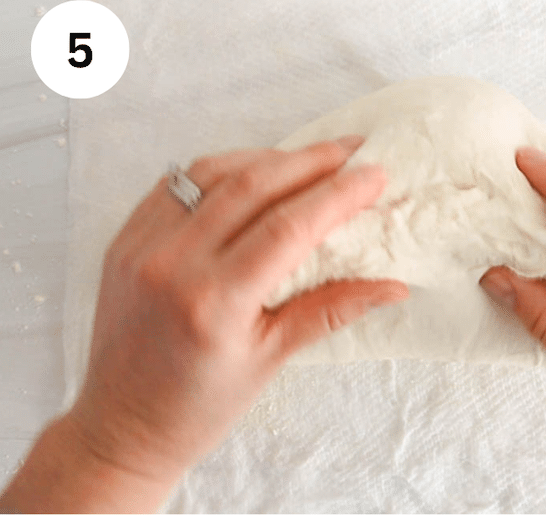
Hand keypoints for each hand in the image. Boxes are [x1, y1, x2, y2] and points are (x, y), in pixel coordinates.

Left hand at [0, 135, 407, 511]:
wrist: (120, 426)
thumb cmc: (198, 406)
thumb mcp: (271, 359)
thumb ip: (331, 309)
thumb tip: (392, 286)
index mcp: (213, 302)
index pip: (287, 226)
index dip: (337, 195)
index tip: (374, 175)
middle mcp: (171, 263)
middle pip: (252, 184)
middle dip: (310, 161)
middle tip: (351, 150)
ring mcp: (141, 245)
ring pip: (212, 172)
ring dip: (268, 157)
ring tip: (310, 160)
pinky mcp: (125, 238)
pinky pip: (178, 183)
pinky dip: (223, 169)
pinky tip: (254, 172)